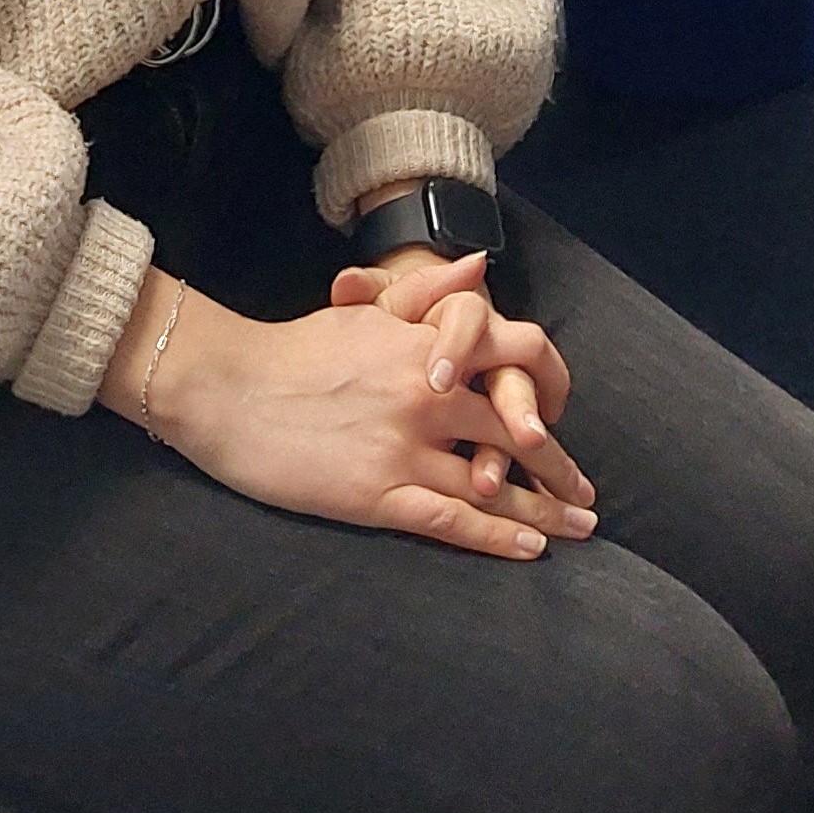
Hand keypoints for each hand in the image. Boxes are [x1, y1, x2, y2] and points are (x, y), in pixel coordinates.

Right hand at [106, 271, 595, 560]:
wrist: (226, 386)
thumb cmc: (293, 347)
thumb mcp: (365, 309)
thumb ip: (427, 289)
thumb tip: (480, 264)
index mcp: (428, 346)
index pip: (517, 354)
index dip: (552, 382)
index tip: (561, 410)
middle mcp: (427, 395)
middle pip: (518, 428)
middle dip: (558, 465)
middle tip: (587, 494)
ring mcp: (403, 447)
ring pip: (493, 483)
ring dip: (543, 509)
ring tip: (579, 529)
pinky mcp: (375, 493)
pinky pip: (450, 519)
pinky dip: (495, 536)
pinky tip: (530, 548)